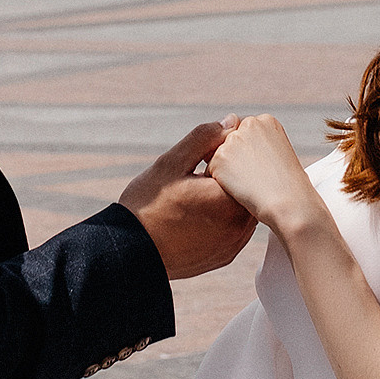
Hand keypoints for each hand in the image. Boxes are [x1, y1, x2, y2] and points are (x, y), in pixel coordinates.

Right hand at [120, 124, 255, 279]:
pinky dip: (224, 220)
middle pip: (248, 191)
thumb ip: (204, 139)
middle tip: (203, 174)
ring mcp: (233, 245)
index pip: (246, 168)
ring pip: (243, 211)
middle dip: (231, 179)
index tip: (207, 159)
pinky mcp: (225, 257)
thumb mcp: (171, 163)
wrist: (131, 252)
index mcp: (229, 200)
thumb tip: (231, 122)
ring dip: (229, 200)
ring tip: (201, 193)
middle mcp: (239, 226)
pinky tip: (201, 213)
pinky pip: (234, 231)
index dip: (229, 158)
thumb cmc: (148, 206)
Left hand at [206, 114, 318, 236]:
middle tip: (258, 178)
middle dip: (238, 161)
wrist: (289, 203)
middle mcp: (248, 124)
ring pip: (219, 157)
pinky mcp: (219, 158)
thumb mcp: (279, 154)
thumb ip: (258, 144)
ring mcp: (233, 140)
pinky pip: (211, 171)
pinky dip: (221, 184)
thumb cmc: (288, 186)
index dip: (253, 156)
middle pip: (231, 143)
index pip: (246, 134)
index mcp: (267, 121)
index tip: (265, 169)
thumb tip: (234, 142)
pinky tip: (241, 190)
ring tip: (252, 184)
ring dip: (228, 172)